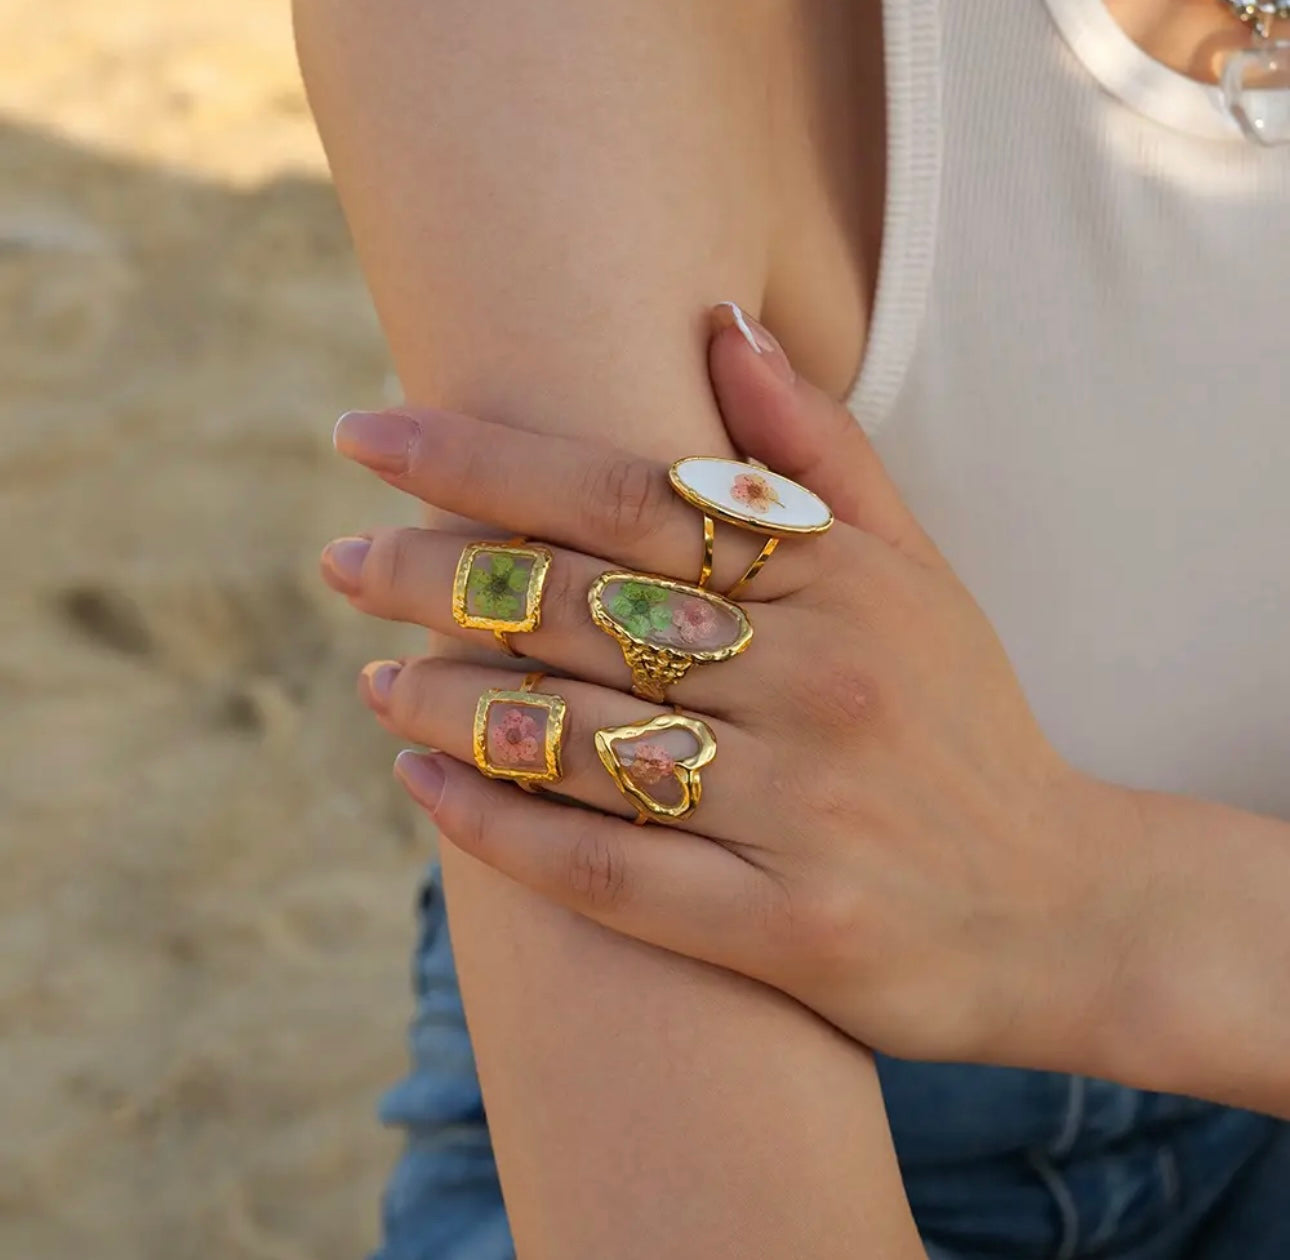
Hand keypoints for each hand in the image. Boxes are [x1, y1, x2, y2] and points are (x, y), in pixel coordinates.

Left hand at [321, 304, 1137, 1073]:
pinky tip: (424, 791)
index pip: (626, 496)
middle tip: (342, 562)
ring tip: (376, 681)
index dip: (482, 462)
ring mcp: (797, 812)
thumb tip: (721, 327)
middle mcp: (816, 684)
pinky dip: (500, 830)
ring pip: (574, 740)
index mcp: (840, 583)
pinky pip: (606, 871)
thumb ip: (818, 457)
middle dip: (433, 576)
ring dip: (450, 704)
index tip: (370, 438)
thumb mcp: (917, 574)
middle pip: (578, 609)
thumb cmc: (966, 726)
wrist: (1062, 909)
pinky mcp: (781, 927)